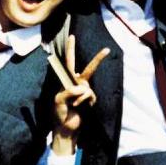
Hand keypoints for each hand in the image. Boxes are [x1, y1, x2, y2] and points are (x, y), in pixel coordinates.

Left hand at [51, 36, 108, 155]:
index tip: (72, 37)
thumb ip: (68, 91)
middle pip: (88, 69)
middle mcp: (76, 83)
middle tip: (107, 49)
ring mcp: (84, 91)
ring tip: (74, 105)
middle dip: (98, 59)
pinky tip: (79, 107)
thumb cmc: (58, 113)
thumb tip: (82, 88)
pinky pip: (89, 96)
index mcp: (66, 80)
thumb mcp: (58, 100)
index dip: (70, 49)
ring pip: (86, 87)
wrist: (66, 128)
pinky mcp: (90, 100)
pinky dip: (83, 101)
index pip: (68, 62)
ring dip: (79, 97)